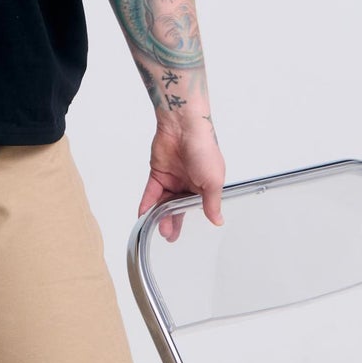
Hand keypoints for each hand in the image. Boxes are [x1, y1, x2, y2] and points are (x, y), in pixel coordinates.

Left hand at [138, 115, 224, 241]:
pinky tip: (144, 214)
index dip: (186, 221)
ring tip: (156, 227)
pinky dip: (147, 203)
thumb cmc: (203, 148)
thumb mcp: (214, 181)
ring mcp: (172, 178)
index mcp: (204, 186)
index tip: (180, 235)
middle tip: (167, 236)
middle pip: (177, 208)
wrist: (183, 127)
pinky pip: (151, 192)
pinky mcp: (158, 173)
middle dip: (171, 222)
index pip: (194, 208)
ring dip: (159, 215)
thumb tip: (217, 220)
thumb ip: (212, 203)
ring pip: (163, 202)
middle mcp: (188, 183)